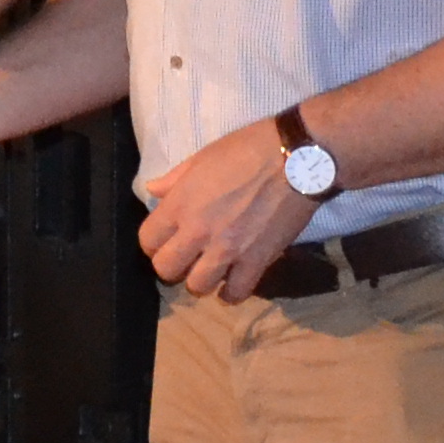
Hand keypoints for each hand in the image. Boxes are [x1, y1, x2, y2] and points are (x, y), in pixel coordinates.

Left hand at [136, 116, 322, 301]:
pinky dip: (232, 292)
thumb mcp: (202, 157)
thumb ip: (174, 179)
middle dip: (172, 266)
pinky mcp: (257, 261)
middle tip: (186, 258)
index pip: (147, 240)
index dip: (153, 243)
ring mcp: (227, 250)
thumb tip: (152, 191)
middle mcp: (198, 232)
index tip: (165, 240)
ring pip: (197, 287)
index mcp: (180, 204)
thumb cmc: (247, 150)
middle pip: (166, 270)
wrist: (296, 160)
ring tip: (210, 270)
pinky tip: (232, 282)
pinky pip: (236, 293)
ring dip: (201, 280)